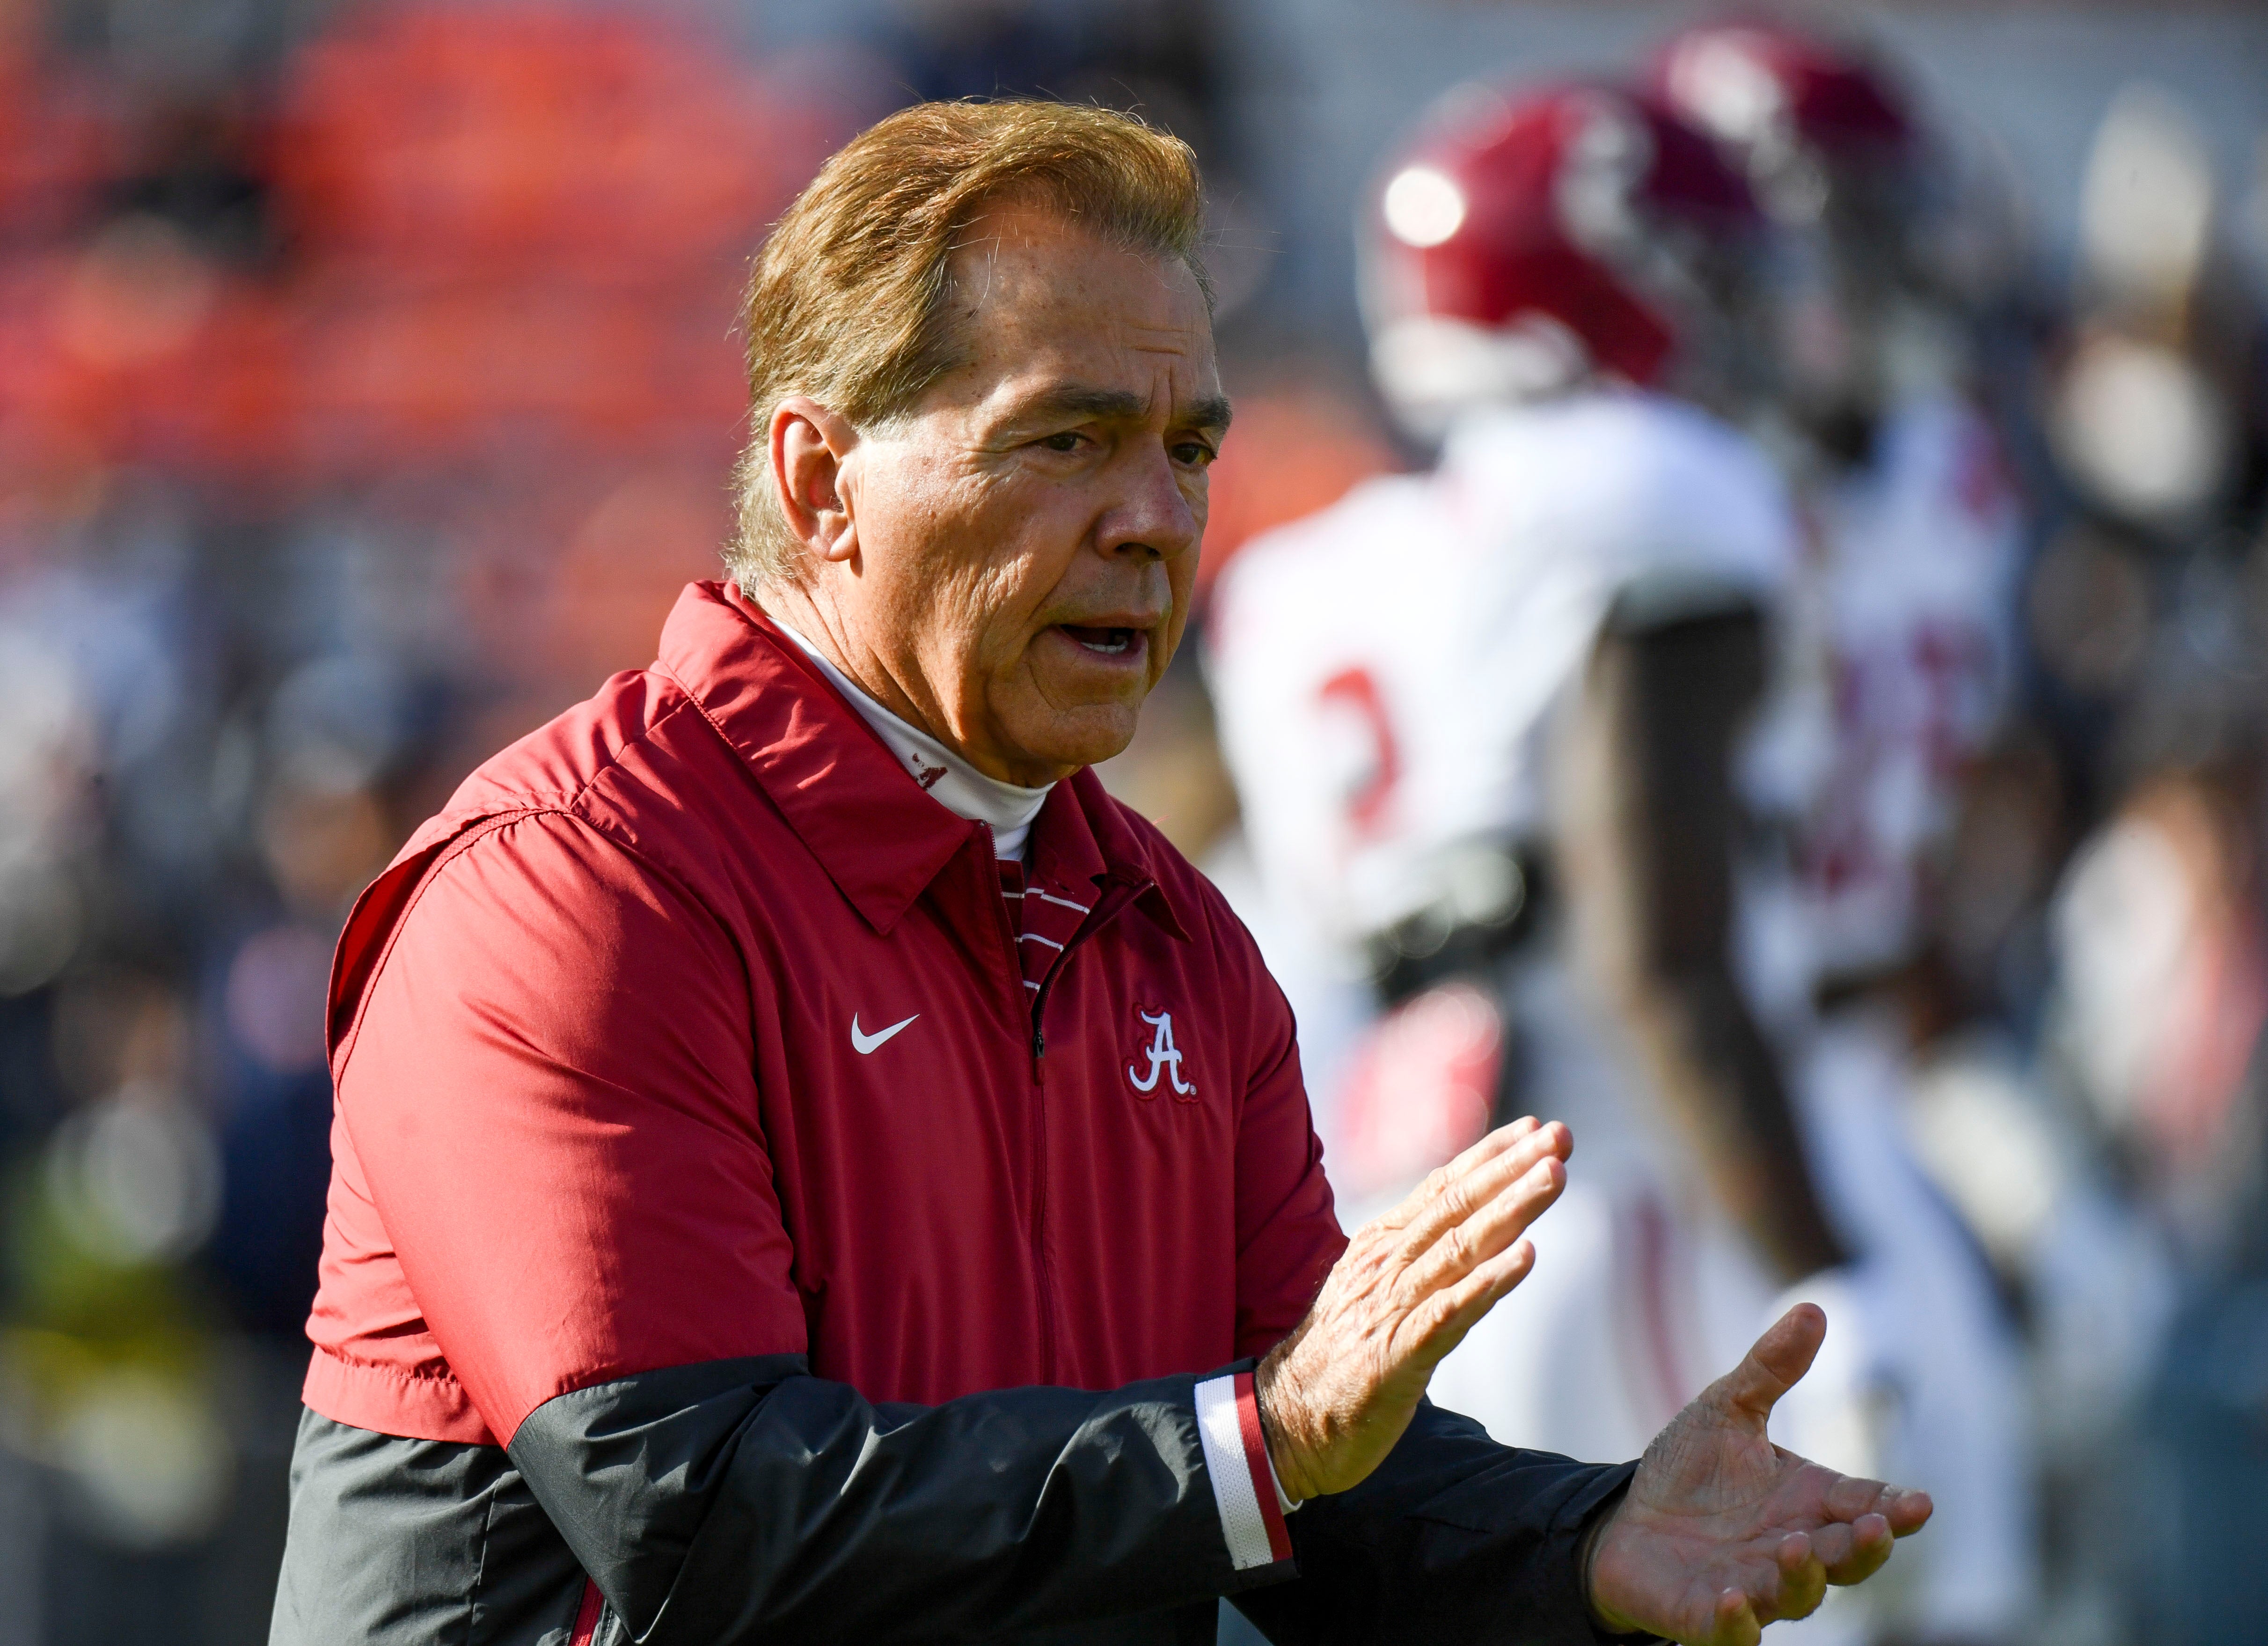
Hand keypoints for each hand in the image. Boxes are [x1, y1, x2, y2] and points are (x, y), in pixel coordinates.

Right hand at [1256, 1117, 1570, 1500]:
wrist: (1288, 1418)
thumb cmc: (1343, 1351)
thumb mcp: (1377, 1288)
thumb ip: (1418, 1255)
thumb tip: (1470, 1225)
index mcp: (1382, 1244)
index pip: (1443, 1186)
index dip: (1491, 1155)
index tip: (1537, 1128)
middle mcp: (1387, 1264)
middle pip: (1458, 1205)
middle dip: (1513, 1168)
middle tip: (1561, 1137)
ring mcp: (1391, 1306)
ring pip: (1460, 1247)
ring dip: (1511, 1209)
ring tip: (1554, 1177)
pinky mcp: (1397, 1354)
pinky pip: (1450, 1311)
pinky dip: (1489, 1282)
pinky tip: (1526, 1258)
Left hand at [1586, 1304, 1933, 1645]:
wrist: (1627, 1519)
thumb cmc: (1691, 1470)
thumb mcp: (1727, 1407)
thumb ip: (1770, 1368)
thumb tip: (1814, 1307)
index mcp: (1809, 1503)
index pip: (1867, 1508)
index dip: (1898, 1511)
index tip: (1921, 1505)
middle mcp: (1794, 1550)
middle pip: (1849, 1560)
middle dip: (1865, 1548)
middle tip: (1874, 1528)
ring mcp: (1755, 1588)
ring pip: (1798, 1596)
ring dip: (1803, 1577)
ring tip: (1795, 1547)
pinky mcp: (1708, 1617)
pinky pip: (1731, 1632)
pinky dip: (1737, 1622)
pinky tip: (1734, 1601)